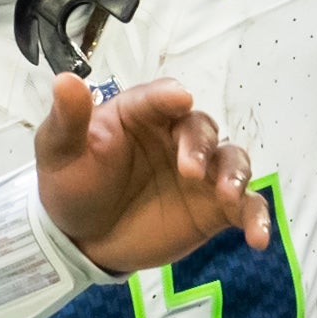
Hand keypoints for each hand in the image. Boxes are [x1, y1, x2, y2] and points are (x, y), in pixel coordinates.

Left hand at [32, 74, 269, 271]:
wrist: (81, 237)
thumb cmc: (72, 183)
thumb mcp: (59, 152)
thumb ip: (68, 119)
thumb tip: (65, 79)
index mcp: (141, 115)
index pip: (160, 98)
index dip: (170, 97)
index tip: (180, 99)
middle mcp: (177, 137)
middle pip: (202, 128)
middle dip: (200, 144)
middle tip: (190, 169)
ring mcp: (200, 172)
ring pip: (231, 160)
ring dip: (235, 174)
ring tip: (226, 195)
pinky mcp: (214, 207)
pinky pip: (245, 206)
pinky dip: (256, 217)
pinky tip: (257, 238)